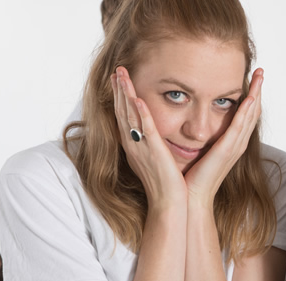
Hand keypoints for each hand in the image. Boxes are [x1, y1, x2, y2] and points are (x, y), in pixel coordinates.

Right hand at [112, 66, 186, 207]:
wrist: (168, 205)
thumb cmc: (165, 186)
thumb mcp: (155, 161)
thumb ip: (151, 146)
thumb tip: (152, 136)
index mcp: (134, 147)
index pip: (123, 117)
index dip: (119, 98)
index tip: (118, 80)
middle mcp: (133, 146)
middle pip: (122, 112)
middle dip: (118, 90)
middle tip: (117, 70)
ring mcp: (141, 148)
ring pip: (129, 116)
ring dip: (125, 95)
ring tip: (121, 75)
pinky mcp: (154, 152)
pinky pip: (146, 130)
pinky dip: (141, 114)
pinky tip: (137, 99)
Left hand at [184, 68, 263, 204]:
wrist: (190, 197)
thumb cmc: (191, 178)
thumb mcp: (200, 152)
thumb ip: (202, 138)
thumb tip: (195, 126)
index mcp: (231, 144)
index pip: (245, 116)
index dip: (251, 97)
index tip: (253, 79)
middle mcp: (236, 144)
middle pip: (252, 112)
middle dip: (258, 90)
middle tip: (261, 71)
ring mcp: (234, 147)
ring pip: (250, 115)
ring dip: (256, 94)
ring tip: (260, 75)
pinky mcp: (227, 150)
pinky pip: (240, 125)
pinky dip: (246, 109)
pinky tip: (250, 95)